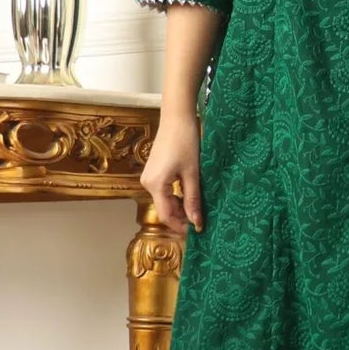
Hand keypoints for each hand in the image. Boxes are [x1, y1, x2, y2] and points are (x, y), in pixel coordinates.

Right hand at [142, 109, 203, 235]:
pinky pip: (164, 191)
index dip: (181, 226)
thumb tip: (196, 223)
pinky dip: (176, 197)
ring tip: (198, 210)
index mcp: (155, 185)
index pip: (166, 215)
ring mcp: (149, 177)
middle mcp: (147, 183)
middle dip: (182, 217)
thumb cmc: (185, 142)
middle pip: (164, 209)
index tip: (197, 232)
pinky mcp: (153, 172)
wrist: (177, 118)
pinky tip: (190, 196)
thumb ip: (193, 200)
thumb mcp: (192, 173)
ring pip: (165, 201)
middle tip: (201, 222)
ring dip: (180, 207)